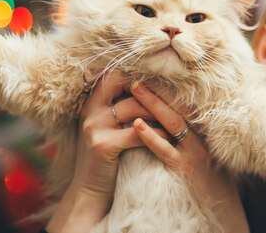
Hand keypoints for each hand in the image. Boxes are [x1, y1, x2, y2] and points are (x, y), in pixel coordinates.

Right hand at [46, 72, 166, 232]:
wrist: (89, 192)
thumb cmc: (106, 157)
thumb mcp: (107, 127)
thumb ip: (119, 107)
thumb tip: (148, 86)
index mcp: (92, 103)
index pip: (114, 75)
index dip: (138, 75)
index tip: (160, 81)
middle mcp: (90, 111)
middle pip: (123, 83)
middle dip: (151, 88)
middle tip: (173, 95)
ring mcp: (94, 127)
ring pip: (134, 107)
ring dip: (158, 112)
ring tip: (176, 117)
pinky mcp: (103, 145)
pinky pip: (137, 133)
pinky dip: (156, 134)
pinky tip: (169, 137)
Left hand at [130, 82, 248, 232]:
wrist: (225, 214)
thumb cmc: (212, 184)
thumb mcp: (206, 155)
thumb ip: (192, 137)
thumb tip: (173, 121)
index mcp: (204, 132)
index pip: (184, 103)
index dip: (167, 88)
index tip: (149, 74)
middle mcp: (202, 137)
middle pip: (178, 105)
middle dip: (157, 88)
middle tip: (137, 73)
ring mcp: (195, 152)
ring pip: (172, 121)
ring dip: (152, 103)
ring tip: (134, 88)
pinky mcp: (187, 168)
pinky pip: (166, 149)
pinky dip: (151, 136)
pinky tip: (137, 126)